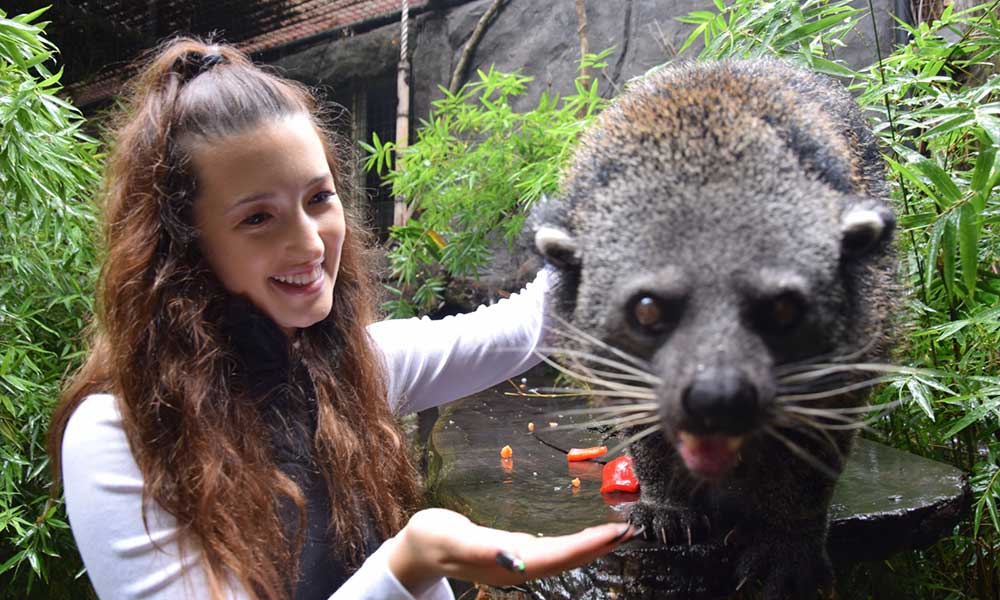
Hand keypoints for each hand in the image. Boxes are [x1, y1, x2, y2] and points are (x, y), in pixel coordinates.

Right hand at [387, 508, 634, 593]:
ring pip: (564, 556)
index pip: (558, 556)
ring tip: (619, 534)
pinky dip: (575, 542)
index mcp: (508, 562)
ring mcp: (518, 561)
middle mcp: (519, 565)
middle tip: (631, 531)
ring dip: (592, 547)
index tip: (617, 533)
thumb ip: (482, 548)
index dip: (588, 546)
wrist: (417, 549)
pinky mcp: (515, 554)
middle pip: (568, 559)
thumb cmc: (432, 538)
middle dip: (600, 547)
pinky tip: (585, 537)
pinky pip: (554, 550)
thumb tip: (515, 559)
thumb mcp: (452, 538)